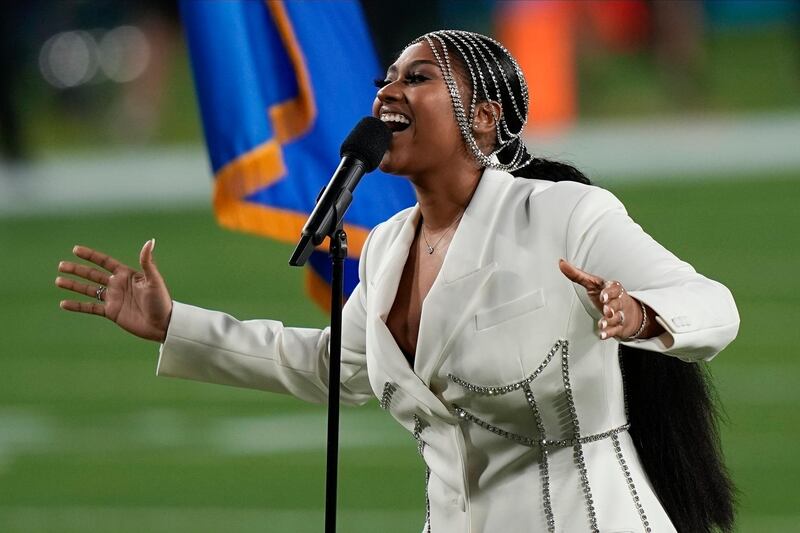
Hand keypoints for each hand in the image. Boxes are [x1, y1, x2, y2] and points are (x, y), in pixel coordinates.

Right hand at [55, 239, 172, 341]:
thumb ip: (147, 261)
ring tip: (58, 281)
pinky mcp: (111, 312)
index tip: (75, 249)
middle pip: (92, 275)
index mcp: (127, 275)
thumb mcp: (154, 280)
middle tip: (61, 265)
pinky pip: (90, 308)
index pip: (105, 262)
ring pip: (89, 290)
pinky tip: (63, 303)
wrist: (162, 324)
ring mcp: (113, 299)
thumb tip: (150, 241)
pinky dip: (77, 306)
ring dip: (73, 285)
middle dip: (77, 270)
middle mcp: (118, 285)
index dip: (91, 256)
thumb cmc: (161, 300)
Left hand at [558, 259, 644, 340]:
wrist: (628, 312)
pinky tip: (601, 334)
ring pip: (617, 318)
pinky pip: (615, 330)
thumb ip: (577, 275)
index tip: (603, 296)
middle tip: (606, 310)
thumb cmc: (606, 295)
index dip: (610, 292)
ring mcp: (620, 314)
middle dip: (612, 307)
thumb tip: (561, 263)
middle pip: (618, 303)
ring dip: (609, 321)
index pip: (615, 288)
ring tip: (601, 324)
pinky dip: (608, 333)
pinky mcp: (619, 327)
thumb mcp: (592, 284)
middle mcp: (618, 301)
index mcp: (613, 289)